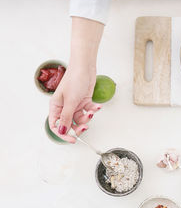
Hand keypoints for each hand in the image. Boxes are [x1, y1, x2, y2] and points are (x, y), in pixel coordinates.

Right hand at [48, 16, 103, 142]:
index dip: (63, 134)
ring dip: (87, 118)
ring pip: (80, 119)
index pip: (56, 126)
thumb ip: (66, 117)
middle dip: (78, 127)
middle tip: (85, 127)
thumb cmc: (74, 80)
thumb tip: (62, 131)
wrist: (85, 67)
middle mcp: (64, 107)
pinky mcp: (84, 101)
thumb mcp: (70, 101)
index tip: (72, 139)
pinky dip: (93, 109)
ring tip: (92, 112)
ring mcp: (75, 104)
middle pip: (69, 124)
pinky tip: (97, 106)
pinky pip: (88, 110)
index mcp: (56, 107)